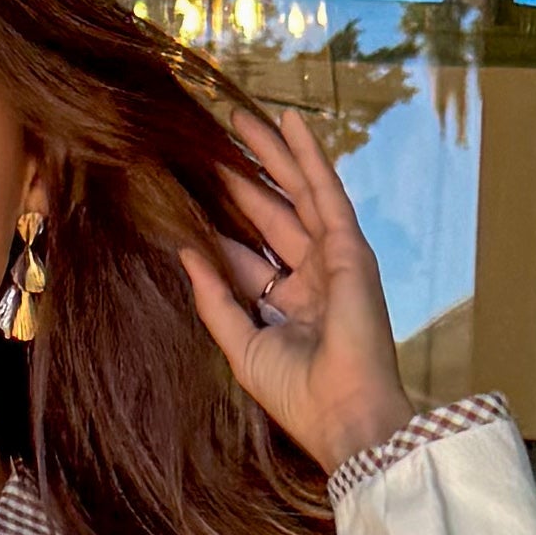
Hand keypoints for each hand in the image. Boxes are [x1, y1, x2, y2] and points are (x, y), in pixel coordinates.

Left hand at [176, 100, 415, 478]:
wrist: (345, 415)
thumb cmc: (300, 396)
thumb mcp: (243, 345)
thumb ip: (215, 299)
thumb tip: (185, 252)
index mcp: (290, 307)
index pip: (249, 257)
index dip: (219, 228)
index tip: (185, 199)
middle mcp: (313, 279)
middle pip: (272, 216)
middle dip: (243, 179)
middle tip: (210, 145)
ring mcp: (334, 261)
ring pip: (297, 194)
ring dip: (271, 155)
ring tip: (240, 119)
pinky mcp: (350, 249)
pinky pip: (325, 192)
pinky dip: (308, 156)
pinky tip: (289, 122)